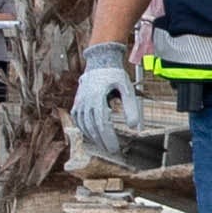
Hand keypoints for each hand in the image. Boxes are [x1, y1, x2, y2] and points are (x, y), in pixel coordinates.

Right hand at [71, 42, 141, 158]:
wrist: (99, 61)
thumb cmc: (114, 75)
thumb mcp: (126, 88)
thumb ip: (131, 107)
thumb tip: (134, 126)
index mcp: (97, 98)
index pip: (102, 124)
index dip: (108, 138)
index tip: (115, 149)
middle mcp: (85, 101)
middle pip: (93, 128)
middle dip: (102, 141)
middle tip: (112, 151)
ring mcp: (79, 102)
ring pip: (84, 126)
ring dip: (94, 138)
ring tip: (104, 145)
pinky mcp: (76, 103)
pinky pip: (78, 121)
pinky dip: (85, 130)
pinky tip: (93, 136)